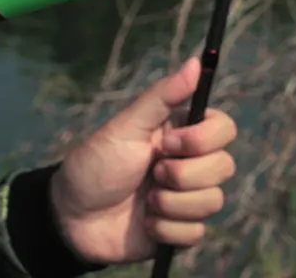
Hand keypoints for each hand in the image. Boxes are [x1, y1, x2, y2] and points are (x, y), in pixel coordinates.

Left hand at [49, 57, 236, 263]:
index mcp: (185, 133)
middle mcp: (193, 163)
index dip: (203, 139)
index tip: (168, 143)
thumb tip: (195, 61)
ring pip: (213, 201)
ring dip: (172, 204)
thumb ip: (163, 94)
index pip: (225, 129)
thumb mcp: (127, 125)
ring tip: (146, 200)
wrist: (71, 217)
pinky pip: (196, 233)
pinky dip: (167, 230)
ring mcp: (189, 197)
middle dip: (182, 175)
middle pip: (224, 166)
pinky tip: (146, 223)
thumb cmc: (97, 162)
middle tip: (151, 173)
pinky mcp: (181, 229)